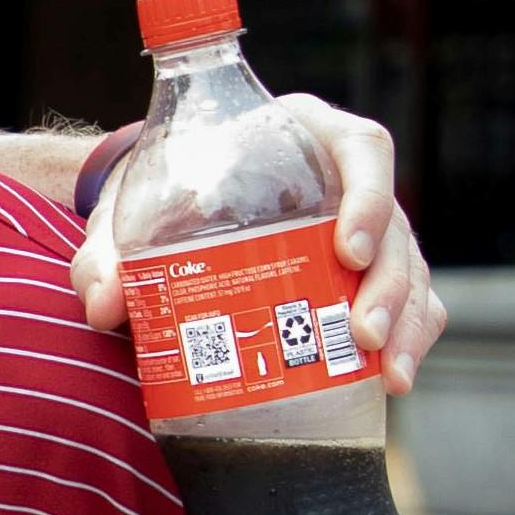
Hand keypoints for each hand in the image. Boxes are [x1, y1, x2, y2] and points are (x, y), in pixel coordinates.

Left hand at [72, 92, 443, 394]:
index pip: (360, 150)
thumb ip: (106, 253)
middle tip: (362, 334)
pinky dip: (407, 337)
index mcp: (301, 134)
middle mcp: (345, 176)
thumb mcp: (125, 213)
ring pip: (408, 267)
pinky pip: (408, 299)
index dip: (369, 196)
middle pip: (393, 223)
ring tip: (389, 373)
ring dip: (406, 320)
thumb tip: (105, 306)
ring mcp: (364, 225)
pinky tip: (392, 380)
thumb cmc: (154, 195)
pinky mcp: (365, 271)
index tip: (348, 251)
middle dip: (388, 283)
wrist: (159, 207)